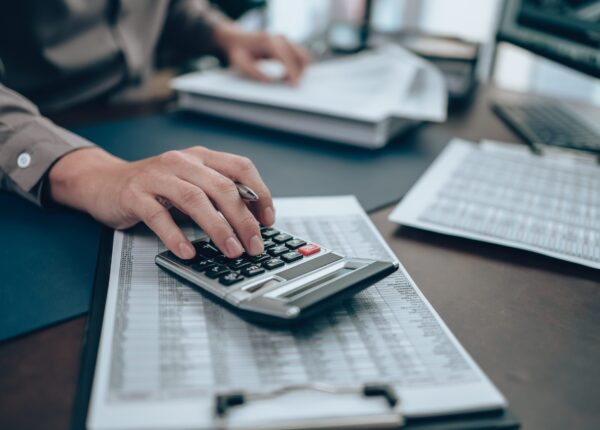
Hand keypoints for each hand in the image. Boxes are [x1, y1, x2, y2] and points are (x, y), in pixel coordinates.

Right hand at [48, 147, 274, 259]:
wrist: (103, 181)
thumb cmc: (154, 187)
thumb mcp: (190, 183)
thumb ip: (217, 195)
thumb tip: (252, 221)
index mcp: (201, 157)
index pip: (241, 167)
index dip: (259, 193)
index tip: (268, 220)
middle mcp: (182, 161)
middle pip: (221, 187)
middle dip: (243, 219)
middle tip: (253, 245)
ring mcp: (157, 176)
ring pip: (194, 199)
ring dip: (217, 228)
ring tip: (230, 251)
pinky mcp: (135, 194)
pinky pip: (158, 216)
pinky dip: (176, 236)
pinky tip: (189, 252)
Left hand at [214, 23, 310, 84]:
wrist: (237, 38)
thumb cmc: (238, 51)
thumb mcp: (242, 64)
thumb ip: (256, 73)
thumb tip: (270, 82)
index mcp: (269, 41)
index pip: (287, 58)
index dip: (293, 72)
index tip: (295, 85)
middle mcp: (279, 38)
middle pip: (300, 55)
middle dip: (299, 72)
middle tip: (292, 85)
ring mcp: (284, 39)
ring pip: (303, 54)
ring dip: (300, 68)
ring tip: (287, 80)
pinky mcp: (286, 42)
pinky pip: (298, 54)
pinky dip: (297, 65)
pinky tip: (286, 74)